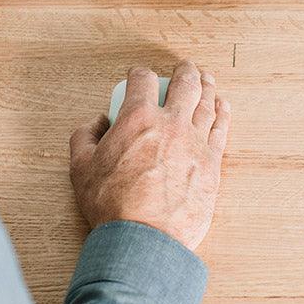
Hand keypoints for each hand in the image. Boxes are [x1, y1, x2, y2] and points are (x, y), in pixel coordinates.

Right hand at [69, 62, 230, 251]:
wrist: (145, 237)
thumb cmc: (112, 205)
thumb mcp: (80, 168)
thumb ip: (85, 137)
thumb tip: (97, 123)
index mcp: (137, 118)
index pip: (142, 81)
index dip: (139, 74)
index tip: (139, 75)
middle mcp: (171, 124)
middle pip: (185, 85)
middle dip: (185, 71)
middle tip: (186, 67)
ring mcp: (196, 142)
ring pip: (207, 104)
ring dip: (207, 87)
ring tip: (207, 79)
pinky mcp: (212, 163)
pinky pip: (221, 130)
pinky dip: (222, 114)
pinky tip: (223, 106)